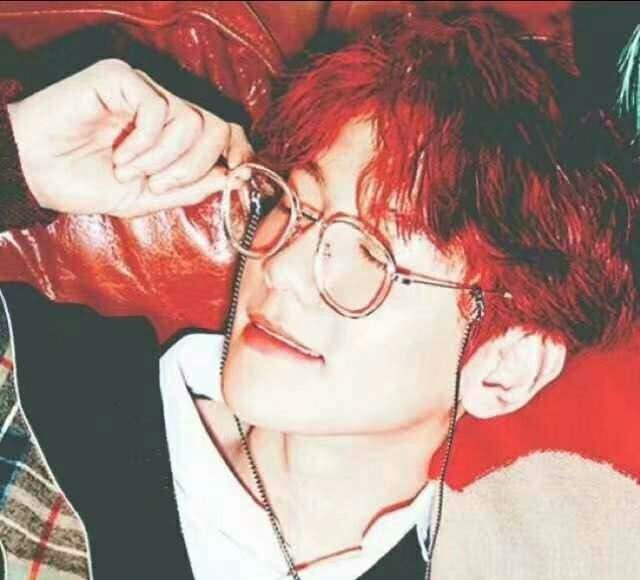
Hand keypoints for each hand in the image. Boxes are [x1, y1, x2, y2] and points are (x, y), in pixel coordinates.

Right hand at [7, 59, 252, 217]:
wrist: (36, 173)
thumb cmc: (88, 183)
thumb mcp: (148, 197)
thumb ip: (191, 188)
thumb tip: (235, 177)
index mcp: (174, 134)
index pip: (225, 131)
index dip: (241, 151)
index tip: (241, 175)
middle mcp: (165, 107)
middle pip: (216, 127)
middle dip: (195, 167)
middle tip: (158, 185)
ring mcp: (144, 89)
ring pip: (191, 121)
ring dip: (164, 159)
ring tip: (129, 170)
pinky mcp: (121, 78)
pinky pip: (158, 109)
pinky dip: (144, 142)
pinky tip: (120, 154)